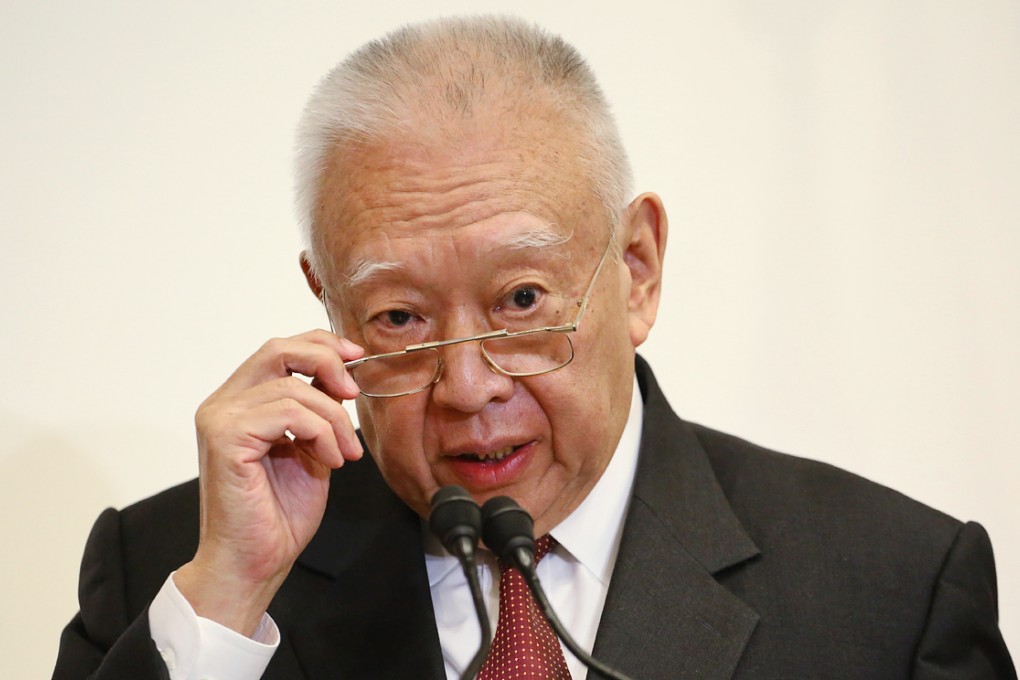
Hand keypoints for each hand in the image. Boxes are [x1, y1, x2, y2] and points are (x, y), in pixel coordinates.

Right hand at [174, 329, 363, 635]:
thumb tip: (341, 376)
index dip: (320, 345)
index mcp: (239, 403)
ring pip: (292, 388)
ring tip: (345, 453)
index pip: (279, 351)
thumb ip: (317, 410)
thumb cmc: (279, 514)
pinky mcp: (225, 437)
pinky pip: (286, 413)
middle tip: (354, 392)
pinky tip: (329, 461)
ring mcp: (219, 418)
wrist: (255, 563)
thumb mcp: (311, 447)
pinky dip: (320, 433)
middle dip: (325, 360)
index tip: (356, 358)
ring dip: (333, 420)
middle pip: (277, 350)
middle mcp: (222, 404)